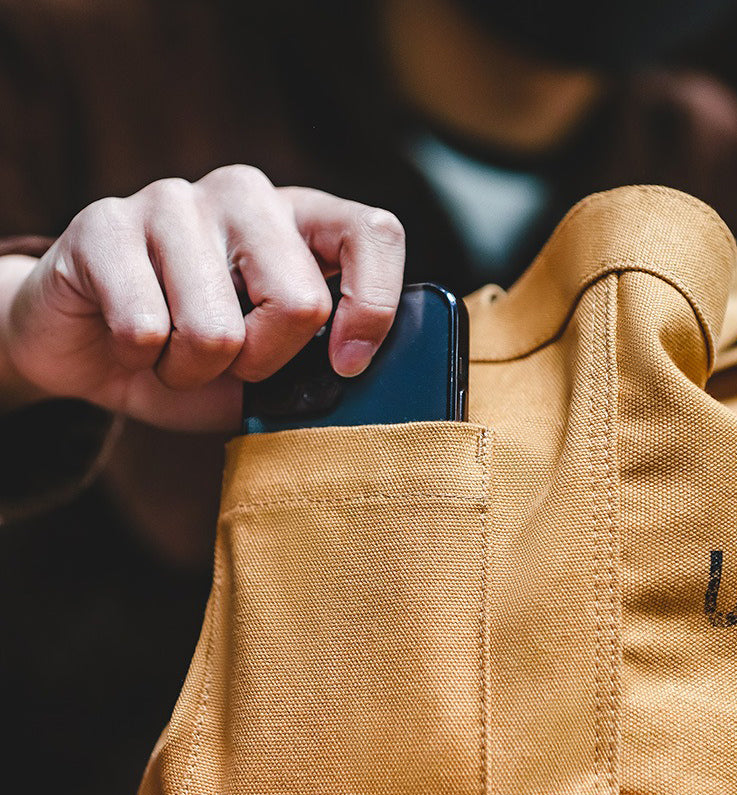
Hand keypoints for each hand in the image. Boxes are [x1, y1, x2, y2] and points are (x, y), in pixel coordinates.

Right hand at [0, 166, 405, 429]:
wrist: (86, 346)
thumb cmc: (188, 357)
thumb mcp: (264, 373)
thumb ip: (310, 370)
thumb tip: (347, 380)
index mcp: (298, 222)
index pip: (372, 232)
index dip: (373, 306)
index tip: (346, 366)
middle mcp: (244, 195)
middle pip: (299, 302)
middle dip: (262, 364)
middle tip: (227, 363)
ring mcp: (174, 200)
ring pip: (216, 330)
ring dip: (190, 371)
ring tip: (170, 353)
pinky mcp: (105, 224)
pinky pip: (143, 329)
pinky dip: (137, 361)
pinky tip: (128, 340)